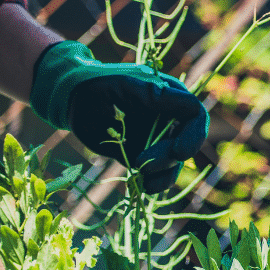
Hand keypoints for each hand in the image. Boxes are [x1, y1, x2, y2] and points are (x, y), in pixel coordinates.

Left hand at [31, 41, 208, 193]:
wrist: (75, 99)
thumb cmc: (97, 83)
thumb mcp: (123, 84)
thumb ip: (152, 94)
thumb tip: (182, 103)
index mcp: (168, 95)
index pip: (194, 115)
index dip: (193, 135)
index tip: (178, 152)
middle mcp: (168, 118)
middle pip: (185, 143)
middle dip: (168, 158)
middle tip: (142, 165)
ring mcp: (158, 138)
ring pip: (174, 162)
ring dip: (162, 176)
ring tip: (143, 182)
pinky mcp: (145, 154)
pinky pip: (157, 173)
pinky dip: (153, 182)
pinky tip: (140, 187)